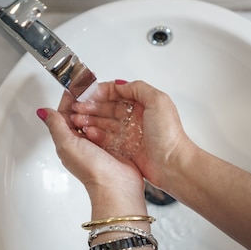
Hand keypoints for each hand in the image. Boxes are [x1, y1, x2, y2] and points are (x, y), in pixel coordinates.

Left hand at [37, 86, 145, 215]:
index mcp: (68, 139)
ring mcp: (100, 141)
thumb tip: (42, 112)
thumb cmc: (92, 171)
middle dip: (86, 99)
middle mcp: (83, 140)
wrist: (117, 186)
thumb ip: (55, 125)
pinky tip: (118, 110)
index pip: (65, 111)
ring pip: (98, 116)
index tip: (77, 83)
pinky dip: (114, 116)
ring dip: (101, 107)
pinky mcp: (116, 143)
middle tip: (92, 88)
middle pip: (82, 112)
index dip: (70, 96)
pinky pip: (114, 124)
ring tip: (104, 98)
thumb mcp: (67, 144)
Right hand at [70, 80, 192, 190]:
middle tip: (78, 107)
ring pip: (105, 123)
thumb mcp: (158, 101)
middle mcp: (136, 118)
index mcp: (144, 104)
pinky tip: (87, 133)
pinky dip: (96, 135)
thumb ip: (138, 88)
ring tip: (78, 120)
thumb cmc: (169, 135)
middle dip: (91, 106)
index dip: (101, 92)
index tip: (87, 93)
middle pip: (108, 107)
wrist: (173, 164)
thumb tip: (120, 85)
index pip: (118, 93)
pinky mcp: (125, 148)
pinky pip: (106, 139)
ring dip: (90, 119)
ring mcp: (130, 134)